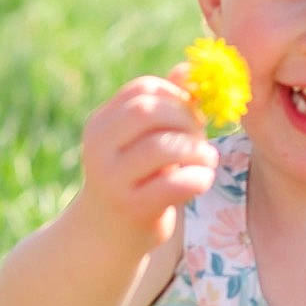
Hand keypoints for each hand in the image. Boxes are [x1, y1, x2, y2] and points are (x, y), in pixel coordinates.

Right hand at [73, 63, 218, 252]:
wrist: (107, 237)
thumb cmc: (137, 180)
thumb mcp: (145, 141)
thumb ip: (166, 106)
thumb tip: (188, 68)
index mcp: (102, 123)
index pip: (142, 89)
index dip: (176, 95)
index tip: (191, 114)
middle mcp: (99, 147)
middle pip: (148, 112)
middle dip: (186, 120)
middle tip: (201, 137)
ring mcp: (111, 178)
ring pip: (161, 147)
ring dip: (196, 150)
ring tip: (207, 160)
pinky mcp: (130, 208)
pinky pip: (173, 184)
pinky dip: (197, 178)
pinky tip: (202, 180)